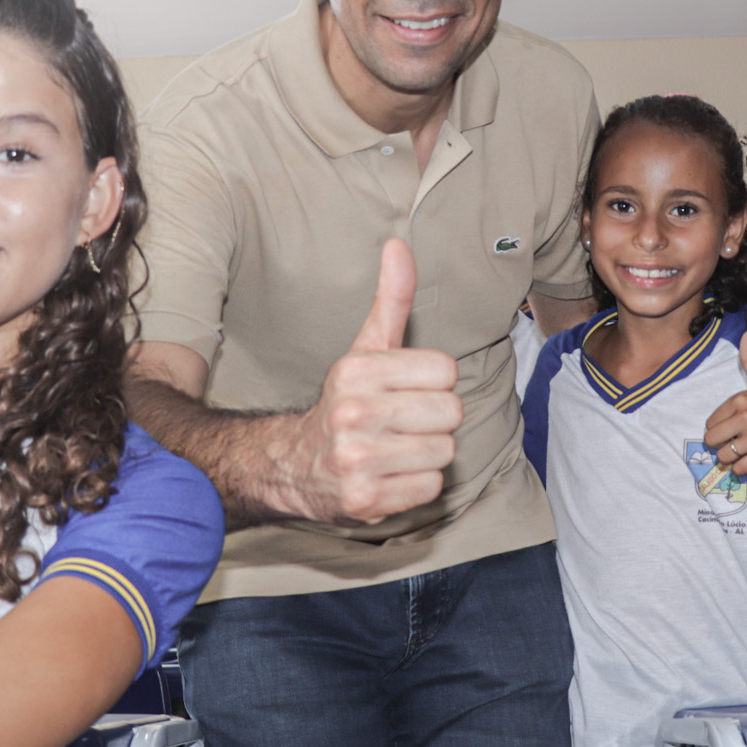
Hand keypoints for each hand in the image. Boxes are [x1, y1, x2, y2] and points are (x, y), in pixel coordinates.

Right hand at [286, 239, 462, 524]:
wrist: (295, 465)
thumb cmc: (346, 402)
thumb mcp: (366, 348)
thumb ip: (390, 299)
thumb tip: (398, 246)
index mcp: (356, 370)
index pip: (445, 370)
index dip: (433, 382)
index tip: (405, 390)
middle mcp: (353, 413)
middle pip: (451, 411)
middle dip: (434, 419)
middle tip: (403, 423)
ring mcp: (356, 460)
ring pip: (444, 451)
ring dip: (427, 453)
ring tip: (395, 449)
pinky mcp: (365, 500)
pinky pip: (430, 486)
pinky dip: (416, 484)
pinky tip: (390, 475)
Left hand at [702, 332, 746, 476]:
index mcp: (742, 399)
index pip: (710, 424)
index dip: (722, 430)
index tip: (739, 428)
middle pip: (712, 441)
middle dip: (723, 446)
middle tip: (741, 443)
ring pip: (724, 457)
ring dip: (732, 460)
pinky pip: (738, 469)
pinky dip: (742, 470)